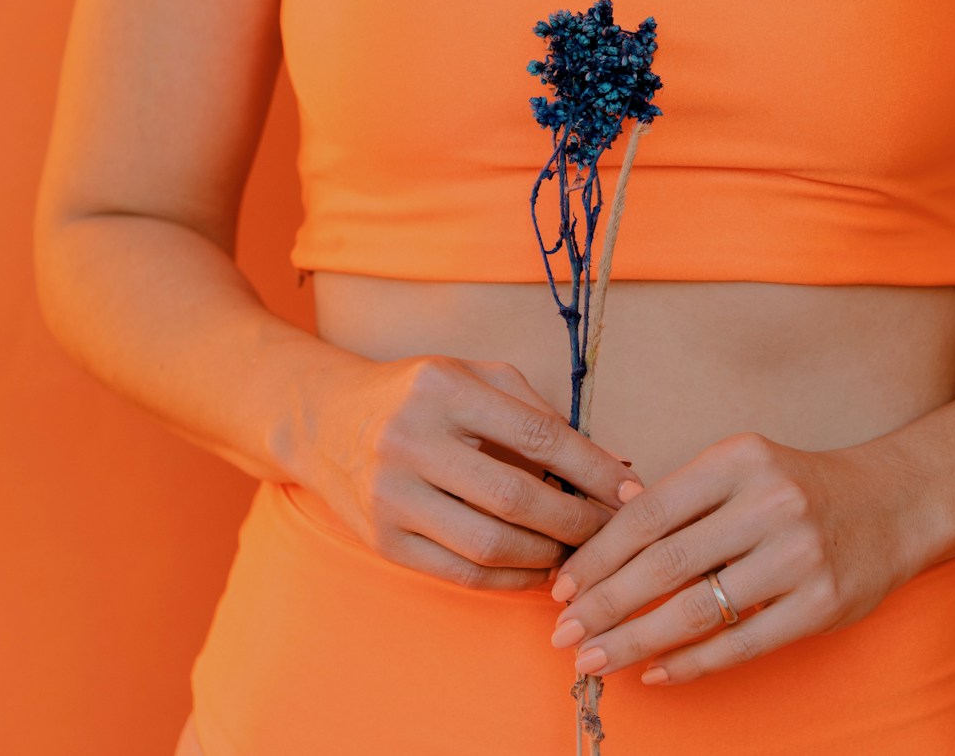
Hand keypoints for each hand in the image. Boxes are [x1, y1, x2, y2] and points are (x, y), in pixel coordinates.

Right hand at [295, 354, 642, 591]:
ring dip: (547, 557)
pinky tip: (539, 571)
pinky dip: (510, 580)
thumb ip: (533, 410)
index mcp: (443, 390)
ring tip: (578, 553)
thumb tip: (603, 464)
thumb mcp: (473, 375)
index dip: (593, 469)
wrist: (323, 419)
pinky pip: (460, 573)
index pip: (537, 436)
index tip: (630, 490)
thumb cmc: (419, 396)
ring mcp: (392, 495)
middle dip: (577, 522)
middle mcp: (411, 441)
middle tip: (612, 532)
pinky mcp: (382, 540)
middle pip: (517, 498)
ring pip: (490, 545)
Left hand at [545, 431, 935, 684]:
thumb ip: (681, 496)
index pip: (648, 513)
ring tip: (595, 658)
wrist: (897, 502)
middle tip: (564, 633)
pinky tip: (656, 673)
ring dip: (636, 640)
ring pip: (697, 608)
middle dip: (604, 603)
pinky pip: (742, 642)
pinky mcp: (823, 602)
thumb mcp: (743, 468)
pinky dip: (692, 663)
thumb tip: (603, 528)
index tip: (561, 586)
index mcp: (738, 459)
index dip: (597, 555)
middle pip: (664, 563)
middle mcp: (768, 502)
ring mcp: (799, 554)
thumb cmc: (800, 487)